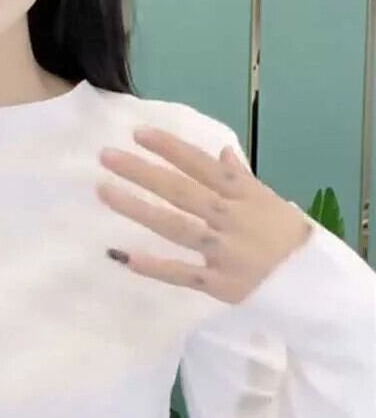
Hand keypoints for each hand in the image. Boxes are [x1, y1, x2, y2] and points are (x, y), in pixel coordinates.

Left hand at [95, 125, 313, 303]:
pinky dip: (155, 266)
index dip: (170, 148)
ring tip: (105, 191)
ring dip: (137, 208)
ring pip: (175, 225)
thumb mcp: (268, 200)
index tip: (138, 133)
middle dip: (141, 171)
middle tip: (106, 156)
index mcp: (241, 194)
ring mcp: (222, 250)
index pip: (200, 165)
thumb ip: (241, 177)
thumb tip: (221, 151)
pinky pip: (182, 273)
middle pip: (179, 190)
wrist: (311, 281)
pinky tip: (126, 257)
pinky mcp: (218, 283)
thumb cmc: (284, 237)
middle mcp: (229, 217)